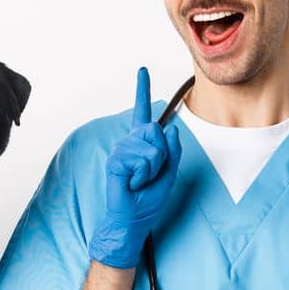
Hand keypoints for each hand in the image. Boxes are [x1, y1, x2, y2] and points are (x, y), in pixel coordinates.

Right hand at [88, 67, 182, 268]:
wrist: (133, 219)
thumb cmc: (148, 198)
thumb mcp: (170, 172)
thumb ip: (173, 151)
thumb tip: (170, 130)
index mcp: (143, 143)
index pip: (143, 113)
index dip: (142, 90)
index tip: (142, 70)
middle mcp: (130, 142)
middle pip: (155, 129)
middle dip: (162, 153)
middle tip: (152, 172)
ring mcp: (121, 150)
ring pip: (151, 146)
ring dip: (153, 167)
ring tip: (141, 179)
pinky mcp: (115, 161)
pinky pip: (142, 159)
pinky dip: (144, 175)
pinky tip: (134, 182)